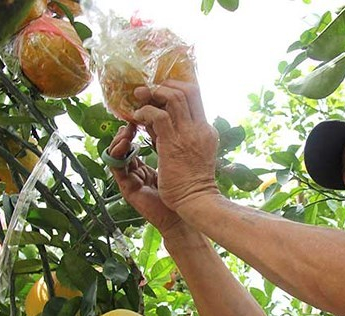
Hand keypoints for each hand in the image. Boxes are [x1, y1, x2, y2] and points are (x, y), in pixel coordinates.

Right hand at [109, 123, 183, 235]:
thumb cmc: (183, 186)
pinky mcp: (128, 188)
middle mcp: (134, 172)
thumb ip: (163, 143)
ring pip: (115, 157)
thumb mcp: (173, 157)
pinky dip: (118, 155)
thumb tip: (161, 120)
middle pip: (120, 148)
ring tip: (126, 131)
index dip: (133, 130)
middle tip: (131, 120)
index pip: (131, 144)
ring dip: (118, 141)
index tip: (140, 116)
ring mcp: (130, 180)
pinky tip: (126, 144)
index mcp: (143, 166)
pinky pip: (116, 169)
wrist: (187, 208)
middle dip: (123, 132)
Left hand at [132, 81, 219, 211]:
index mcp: (206, 131)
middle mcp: (200, 128)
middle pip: (188, 90)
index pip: (195, 98)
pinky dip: (145, 112)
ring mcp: (188, 134)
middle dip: (165, 86)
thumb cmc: (192, 184)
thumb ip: (178, 135)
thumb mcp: (191, 154)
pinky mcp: (172, 142)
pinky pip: (158, 116)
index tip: (160, 94)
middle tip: (148, 91)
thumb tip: (157, 121)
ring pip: (174, 97)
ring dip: (154, 94)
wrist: (197, 201)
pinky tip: (137, 118)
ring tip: (140, 99)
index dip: (176, 91)